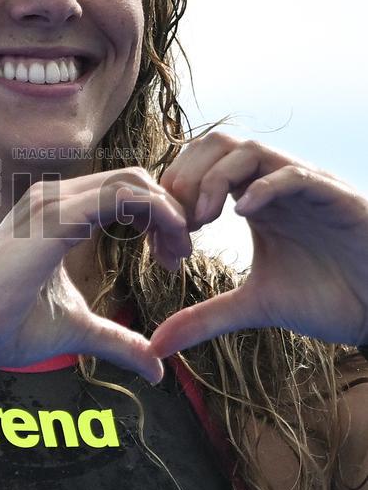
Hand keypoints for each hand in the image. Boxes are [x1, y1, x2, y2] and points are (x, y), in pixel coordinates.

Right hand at [0, 169, 191, 382]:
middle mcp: (55, 199)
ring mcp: (53, 203)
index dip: (157, 217)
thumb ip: (118, 339)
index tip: (171, 258)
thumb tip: (157, 368)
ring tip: (177, 253)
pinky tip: (167, 246)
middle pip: (133, 180)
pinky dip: (155, 213)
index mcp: (57, 214)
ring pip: (131, 182)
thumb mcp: (80, 329)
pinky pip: (121, 197)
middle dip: (169, 212)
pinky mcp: (56, 218)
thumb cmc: (12, 326)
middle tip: (180, 255)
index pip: (122, 192)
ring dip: (168, 212)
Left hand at [148, 132, 367, 358]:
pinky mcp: (332, 197)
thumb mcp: (253, 307)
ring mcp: (302, 187)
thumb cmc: (326, 296)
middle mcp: (273, 185)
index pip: (199, 168)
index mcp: (252, 201)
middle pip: (216, 144)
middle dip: (186, 178)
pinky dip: (263, 188)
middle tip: (178, 225)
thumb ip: (205, 318)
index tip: (165, 243)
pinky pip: (293, 174)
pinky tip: (243, 216)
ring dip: (215, 180)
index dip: (172, 197)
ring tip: (203, 220)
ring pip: (248, 150)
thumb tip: (156, 345)